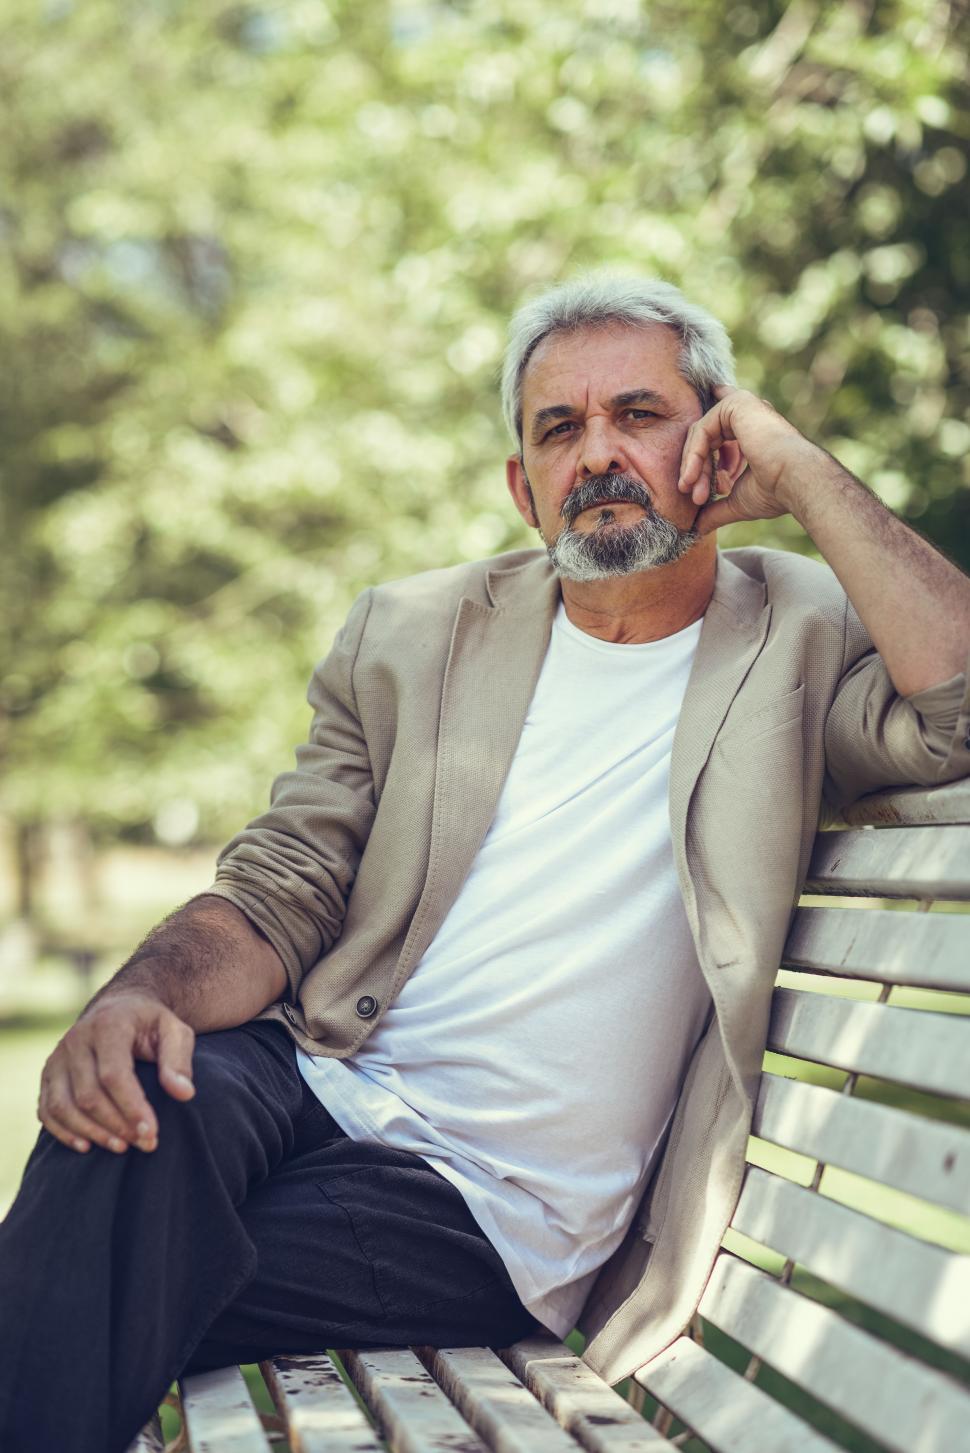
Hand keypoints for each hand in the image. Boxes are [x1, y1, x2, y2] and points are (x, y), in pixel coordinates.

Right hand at [38, 992, 195, 1154]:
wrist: (119, 1009)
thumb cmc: (151, 1025)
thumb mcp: (174, 1031)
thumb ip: (178, 1060)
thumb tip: (184, 1094)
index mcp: (108, 1025)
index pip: (113, 1074)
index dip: (131, 1107)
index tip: (151, 1133)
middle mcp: (76, 1039)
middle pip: (88, 1094)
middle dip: (117, 1125)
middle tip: (145, 1144)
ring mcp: (58, 1057)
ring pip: (63, 1105)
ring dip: (91, 1133)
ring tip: (122, 1147)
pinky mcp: (49, 1074)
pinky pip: (47, 1109)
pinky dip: (62, 1132)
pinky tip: (87, 1146)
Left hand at [678, 385, 813, 535]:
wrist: (796, 481)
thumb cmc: (776, 491)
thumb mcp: (738, 501)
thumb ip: (717, 508)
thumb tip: (698, 528)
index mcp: (752, 430)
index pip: (717, 435)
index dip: (701, 457)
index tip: (692, 487)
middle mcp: (748, 414)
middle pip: (705, 440)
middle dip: (698, 472)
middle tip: (696, 500)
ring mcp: (743, 406)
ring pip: (700, 435)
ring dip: (694, 467)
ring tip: (697, 496)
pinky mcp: (736, 405)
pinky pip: (702, 429)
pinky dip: (694, 455)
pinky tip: (693, 478)